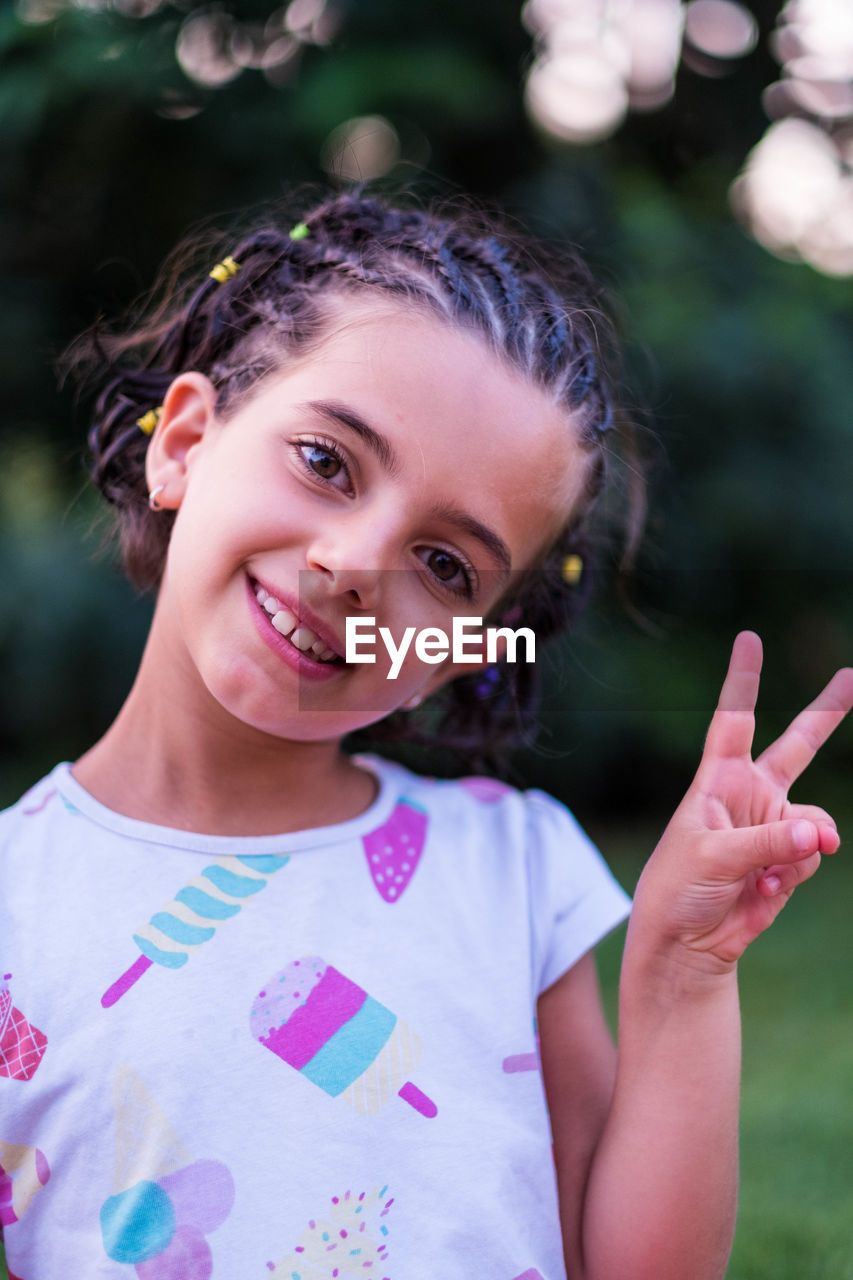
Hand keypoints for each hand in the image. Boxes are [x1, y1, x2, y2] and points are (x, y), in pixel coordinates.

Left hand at [633, 631, 852, 971]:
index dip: (743, 679)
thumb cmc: (678, 887)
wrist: (686, 941)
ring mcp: (773, 826)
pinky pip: (813, 854)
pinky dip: (796, 874)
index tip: (748, 639)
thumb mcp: (713, 857)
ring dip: (804, 844)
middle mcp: (750, 794)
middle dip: (828, 712)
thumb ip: (769, 842)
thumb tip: (822, 830)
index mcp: (718, 779)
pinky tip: (765, 893)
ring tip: (770, 875)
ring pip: (816, 818)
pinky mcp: (789, 859)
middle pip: (797, 744)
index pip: (733, 719)